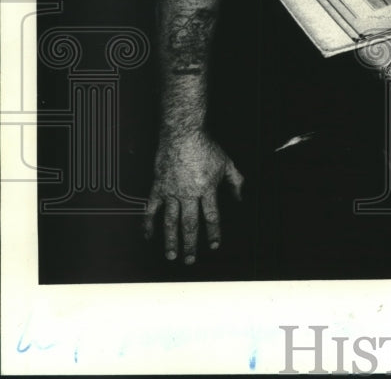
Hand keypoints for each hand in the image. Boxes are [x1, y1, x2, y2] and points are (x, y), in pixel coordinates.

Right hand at [144, 131, 243, 263]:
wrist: (182, 133)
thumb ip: (236, 182)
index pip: (212, 217)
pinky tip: (148, 236)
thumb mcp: (226, 163)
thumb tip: (241, 198)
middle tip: (189, 260)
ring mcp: (171, 192)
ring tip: (171, 255)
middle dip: (190, 244)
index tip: (214, 245)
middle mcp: (189, 193)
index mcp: (207, 189)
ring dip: (171, 240)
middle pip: (190, 224)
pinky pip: (150, 209)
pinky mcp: (158, 187)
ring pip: (170, 221)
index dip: (214, 233)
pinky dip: (148, 224)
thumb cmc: (205, 146)